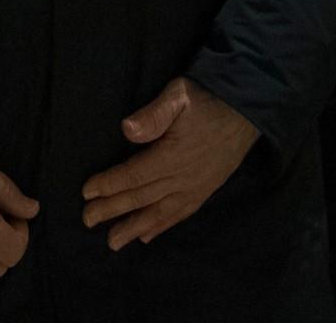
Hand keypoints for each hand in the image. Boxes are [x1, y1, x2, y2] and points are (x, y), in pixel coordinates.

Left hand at [80, 78, 259, 249]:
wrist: (248, 109)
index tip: (87, 192)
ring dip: (134, 227)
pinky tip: (147, 235)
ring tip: (113, 242)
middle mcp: (183, 177)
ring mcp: (195, 187)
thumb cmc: (208, 98)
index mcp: (172, 155)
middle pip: (141, 198)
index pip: (134, 175)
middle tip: (87, 220)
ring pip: (159, 213)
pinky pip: (180, 213)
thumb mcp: (179, 94)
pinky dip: (162, 226)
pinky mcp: (206, 190)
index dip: (109, 185)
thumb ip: (154, 113)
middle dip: (112, 210)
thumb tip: (127, 130)